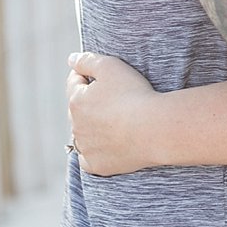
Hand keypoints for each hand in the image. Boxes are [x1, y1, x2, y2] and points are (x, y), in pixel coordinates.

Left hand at [66, 51, 160, 175]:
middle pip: (78, 109)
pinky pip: (89, 160)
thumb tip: (71, 60)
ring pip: (82, 135)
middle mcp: (76, 126)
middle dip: (89, 102)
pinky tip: (106, 146)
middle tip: (112, 99)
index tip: (104, 77)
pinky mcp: (98, 166)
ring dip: (91, 127)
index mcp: (76, 101)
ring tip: (113, 122)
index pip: (74, 83)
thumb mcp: (110, 66)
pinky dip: (94, 153)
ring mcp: (86, 148)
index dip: (87, 76)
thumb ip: (87, 60)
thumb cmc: (135, 94)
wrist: (155, 129)